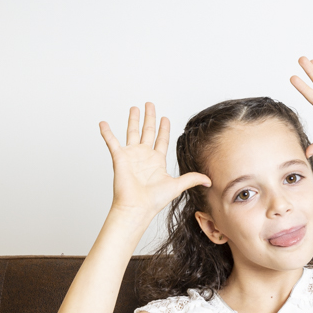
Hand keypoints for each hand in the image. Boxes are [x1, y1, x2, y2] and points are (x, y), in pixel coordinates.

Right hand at [99, 103, 210, 219]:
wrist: (137, 207)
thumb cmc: (154, 200)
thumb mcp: (177, 186)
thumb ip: (192, 178)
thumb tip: (209, 180)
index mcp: (157, 161)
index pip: (161, 140)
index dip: (164, 128)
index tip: (165, 118)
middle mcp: (144, 156)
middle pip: (148, 131)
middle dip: (149, 117)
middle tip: (150, 104)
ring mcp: (131, 156)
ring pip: (132, 132)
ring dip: (133, 120)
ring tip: (134, 108)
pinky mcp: (119, 158)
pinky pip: (111, 142)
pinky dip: (107, 132)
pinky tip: (103, 123)